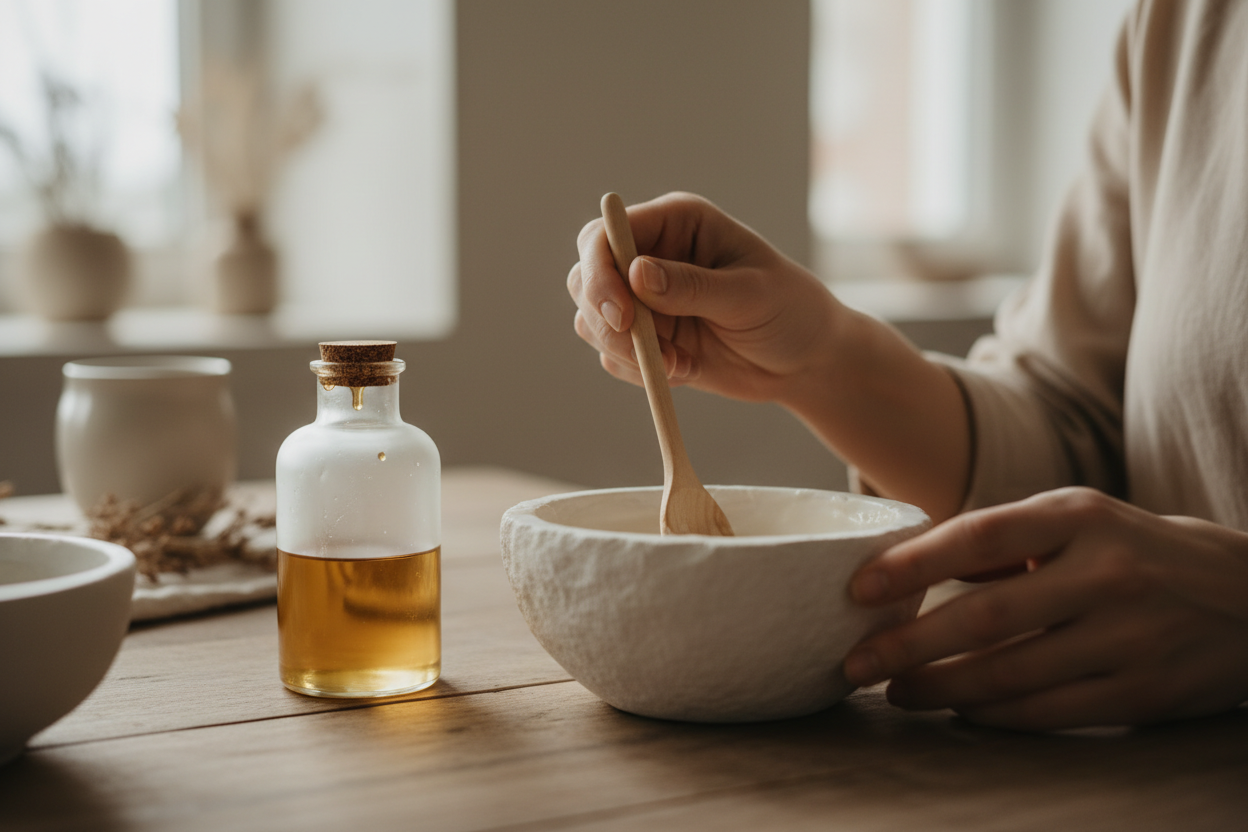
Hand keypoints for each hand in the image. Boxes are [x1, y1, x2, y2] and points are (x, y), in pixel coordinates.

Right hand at [567, 192, 840, 405]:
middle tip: (645, 351)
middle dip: (605, 318)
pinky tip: (684, 371)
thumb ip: (692, 286)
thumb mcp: (749, 295)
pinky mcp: (646, 338)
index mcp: (676, 223)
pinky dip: (638, 371)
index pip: (608, 233)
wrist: (805, 360)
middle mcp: (651, 255)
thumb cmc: (791, 311)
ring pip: (591, 319)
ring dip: (624, 351)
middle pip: (585, 275)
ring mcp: (644, 299)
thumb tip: (636, 275)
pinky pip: (612, 356)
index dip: (601, 271)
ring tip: (679, 365)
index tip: (623, 315)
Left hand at [843, 487, 1247, 730]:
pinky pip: (1049, 713)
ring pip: (1011, 674)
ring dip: (941, 689)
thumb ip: (1002, 538)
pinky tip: (958, 711)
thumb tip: (912, 560)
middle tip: (857, 662)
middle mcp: (1106, 573)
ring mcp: (1129, 638)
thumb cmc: (1136, 551)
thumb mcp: (1079, 519)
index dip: (913, 564)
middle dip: (909, 645)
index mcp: (1080, 516)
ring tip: (897, 691)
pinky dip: (994, 715)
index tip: (860, 589)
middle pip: (986, 616)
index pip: (979, 534)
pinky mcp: (1143, 694)